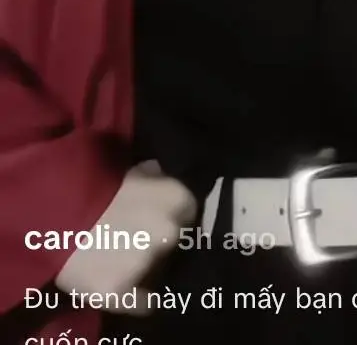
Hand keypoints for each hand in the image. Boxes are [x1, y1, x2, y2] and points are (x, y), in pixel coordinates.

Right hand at [55, 159, 196, 313]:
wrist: (49, 216)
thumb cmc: (88, 187)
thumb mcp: (123, 171)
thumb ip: (148, 176)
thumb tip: (159, 173)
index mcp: (174, 198)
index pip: (188, 211)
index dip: (171, 214)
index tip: (156, 217)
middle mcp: (168, 232)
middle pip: (173, 243)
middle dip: (158, 242)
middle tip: (135, 238)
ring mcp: (146, 265)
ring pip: (158, 273)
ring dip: (144, 268)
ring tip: (118, 259)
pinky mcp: (122, 293)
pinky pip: (143, 303)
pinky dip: (135, 298)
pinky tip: (119, 284)